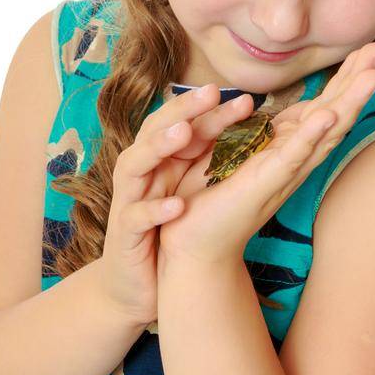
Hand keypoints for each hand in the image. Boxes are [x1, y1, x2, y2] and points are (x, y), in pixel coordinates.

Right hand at [100, 83, 263, 323]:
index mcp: (161, 160)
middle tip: (210, 93)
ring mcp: (129, 200)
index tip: (243, 98)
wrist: (141, 280)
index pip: (181, 124)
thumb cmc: (168, 227)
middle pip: (154, 131)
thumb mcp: (191, 186)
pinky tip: (176, 205)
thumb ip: (208, 155)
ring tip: (184, 134)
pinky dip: (154, 209)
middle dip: (181, 111)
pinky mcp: (124, 233)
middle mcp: (141, 172)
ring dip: (158, 147)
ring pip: (134, 164)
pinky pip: (135, 216)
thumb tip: (249, 123)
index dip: (208, 109)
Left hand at [157, 42, 374, 267]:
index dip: (345, 77)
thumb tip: (258, 104)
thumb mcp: (231, 149)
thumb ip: (250, 128)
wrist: (193, 242)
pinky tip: (328, 115)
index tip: (366, 49)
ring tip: (373, 76)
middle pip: (335, 112)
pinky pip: (293, 156)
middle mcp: (295, 158)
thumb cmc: (209, 197)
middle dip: (357, 81)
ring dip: (349, 102)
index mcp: (287, 146)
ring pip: (326, 131)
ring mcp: (285, 171)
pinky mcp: (267, 183)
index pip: (324, 105)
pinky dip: (312, 135)